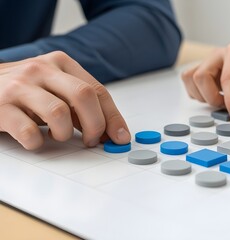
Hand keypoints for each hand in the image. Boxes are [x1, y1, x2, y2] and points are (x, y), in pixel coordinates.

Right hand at [0, 51, 130, 149]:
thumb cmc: (23, 91)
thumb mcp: (54, 88)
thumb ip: (79, 103)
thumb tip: (109, 130)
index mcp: (60, 63)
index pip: (97, 90)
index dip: (113, 117)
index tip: (120, 137)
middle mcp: (41, 70)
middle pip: (84, 96)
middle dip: (96, 125)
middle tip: (92, 141)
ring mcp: (19, 86)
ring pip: (59, 113)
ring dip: (64, 134)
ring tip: (57, 136)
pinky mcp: (0, 107)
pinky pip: (29, 132)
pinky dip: (38, 143)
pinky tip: (35, 140)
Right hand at [181, 43, 229, 121]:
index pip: (228, 78)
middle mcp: (218, 54)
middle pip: (201, 76)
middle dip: (212, 98)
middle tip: (226, 106)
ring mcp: (207, 60)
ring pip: (191, 79)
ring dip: (203, 96)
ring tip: (220, 99)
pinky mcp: (200, 68)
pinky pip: (189, 83)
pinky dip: (198, 94)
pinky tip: (213, 95)